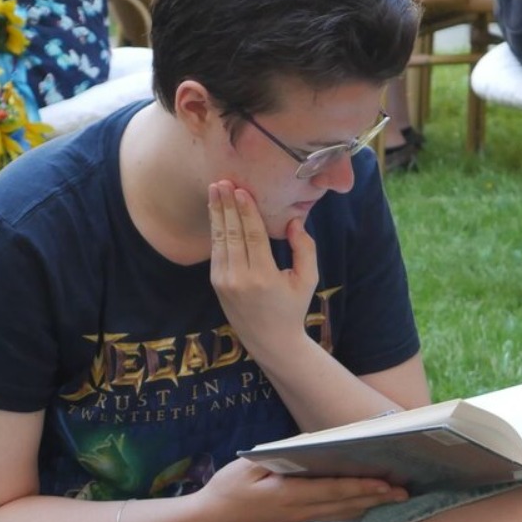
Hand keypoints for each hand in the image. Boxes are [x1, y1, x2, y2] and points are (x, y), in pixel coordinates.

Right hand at [200, 456, 406, 521]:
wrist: (211, 519)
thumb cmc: (228, 488)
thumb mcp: (248, 466)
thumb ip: (279, 454)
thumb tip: (310, 442)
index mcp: (288, 496)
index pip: (332, 491)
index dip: (361, 488)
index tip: (385, 484)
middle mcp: (299, 511)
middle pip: (345, 505)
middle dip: (376, 499)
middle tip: (405, 492)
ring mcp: (299, 519)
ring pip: (342, 513)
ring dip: (369, 505)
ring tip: (394, 498)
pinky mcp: (297, 520)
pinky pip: (331, 516)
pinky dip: (353, 510)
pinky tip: (366, 505)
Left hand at [209, 181, 317, 357]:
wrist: (270, 340)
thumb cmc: (293, 307)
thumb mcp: (308, 279)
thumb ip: (305, 249)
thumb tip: (294, 221)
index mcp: (264, 277)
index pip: (252, 236)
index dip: (245, 211)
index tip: (240, 190)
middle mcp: (240, 278)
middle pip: (231, 233)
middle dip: (225, 206)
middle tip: (221, 181)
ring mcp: (225, 282)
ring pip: (219, 240)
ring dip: (216, 213)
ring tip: (214, 190)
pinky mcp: (217, 283)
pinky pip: (216, 251)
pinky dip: (216, 229)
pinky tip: (216, 212)